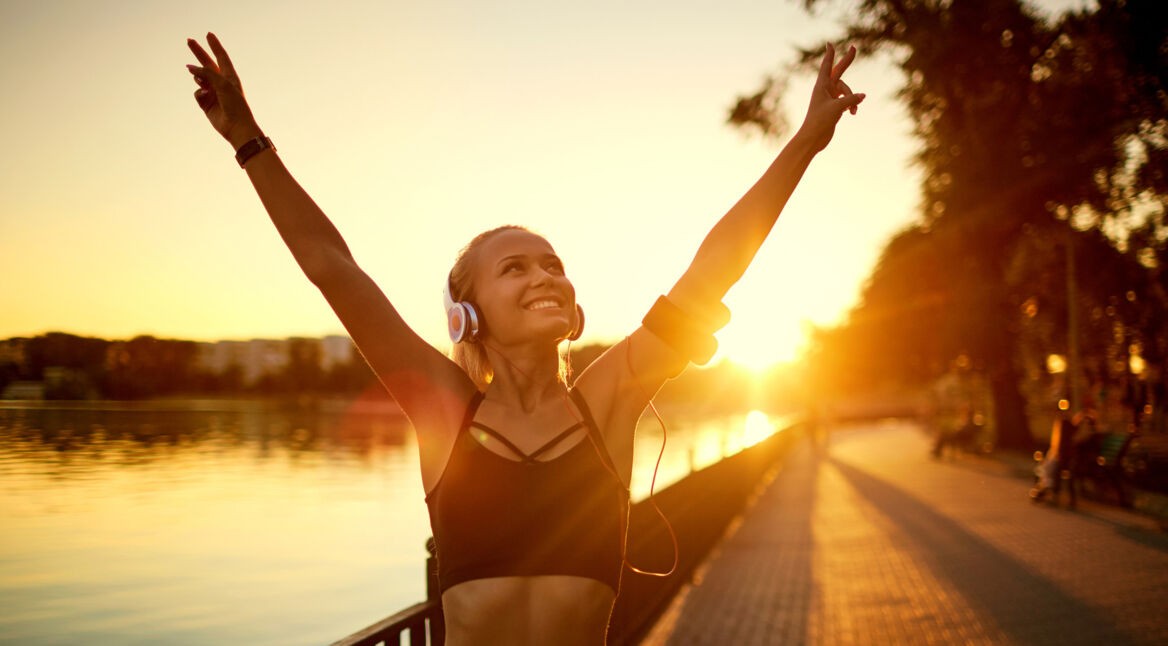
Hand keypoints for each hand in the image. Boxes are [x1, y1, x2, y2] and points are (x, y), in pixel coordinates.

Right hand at [186, 33, 261, 148]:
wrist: (236, 127)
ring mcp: (213, 92)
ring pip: (199, 78)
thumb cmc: (235, 104)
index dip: (215, 45)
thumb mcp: (222, 83)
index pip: (221, 56)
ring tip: (202, 82)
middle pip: (207, 63)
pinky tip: (205, 97)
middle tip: (189, 40)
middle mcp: (221, 82)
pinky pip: (197, 93)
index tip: (209, 34)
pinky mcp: (206, 103)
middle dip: (198, 52)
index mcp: (230, 76)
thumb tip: (190, 67)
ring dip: (198, 77)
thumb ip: (206, 72)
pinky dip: (199, 93)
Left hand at [796, 43, 864, 151]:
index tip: (829, 43)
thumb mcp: (837, 108)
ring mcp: (830, 98)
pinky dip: (851, 105)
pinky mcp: (834, 107)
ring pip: (846, 90)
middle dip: (846, 61)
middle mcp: (825, 90)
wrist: (813, 138)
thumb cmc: (820, 121)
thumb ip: (851, 99)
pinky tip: (853, 114)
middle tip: (854, 47)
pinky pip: (847, 100)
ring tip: (852, 111)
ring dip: (852, 98)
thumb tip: (863, 96)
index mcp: (821, 86)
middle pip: (838, 72)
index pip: (827, 66)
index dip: (830, 55)